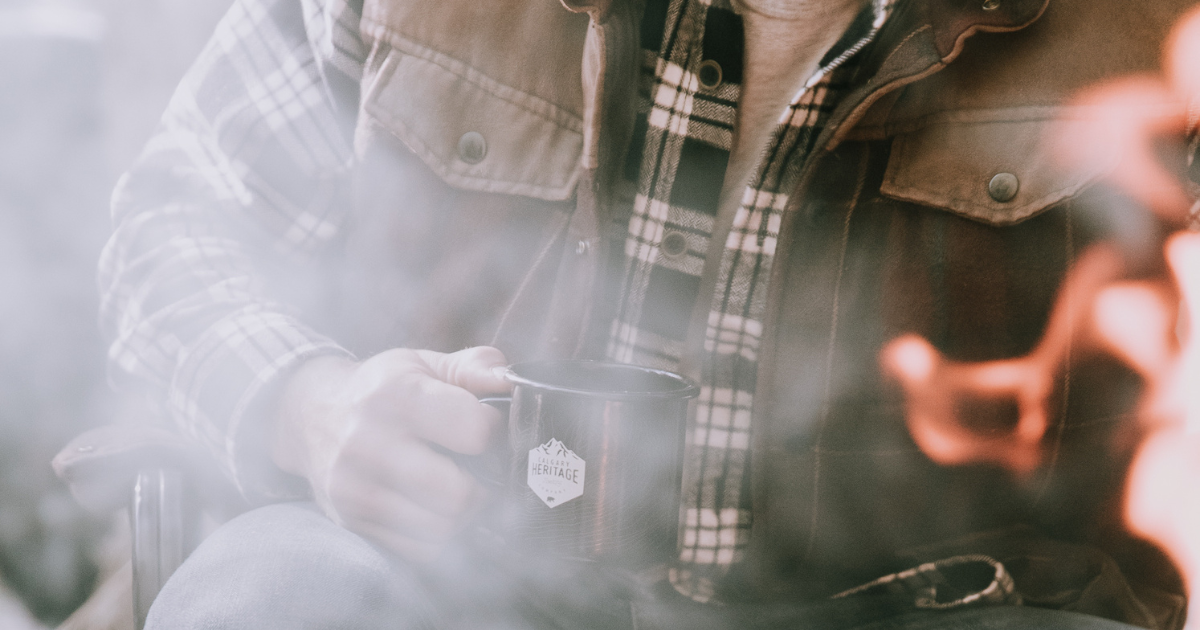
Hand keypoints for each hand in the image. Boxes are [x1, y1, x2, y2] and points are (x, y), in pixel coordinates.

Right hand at [271, 346, 510, 560]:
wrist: (309, 415)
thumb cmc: (381, 387)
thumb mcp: (423, 363)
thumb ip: (475, 368)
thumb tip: (514, 381)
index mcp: (396, 395)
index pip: (474, 431)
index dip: (491, 430)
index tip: (483, 426)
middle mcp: (368, 443)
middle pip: (457, 493)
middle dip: (482, 483)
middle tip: (477, 469)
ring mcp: (355, 488)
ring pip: (442, 528)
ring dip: (463, 514)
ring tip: (456, 487)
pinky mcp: (351, 521)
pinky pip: (420, 550)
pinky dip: (440, 535)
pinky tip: (434, 508)